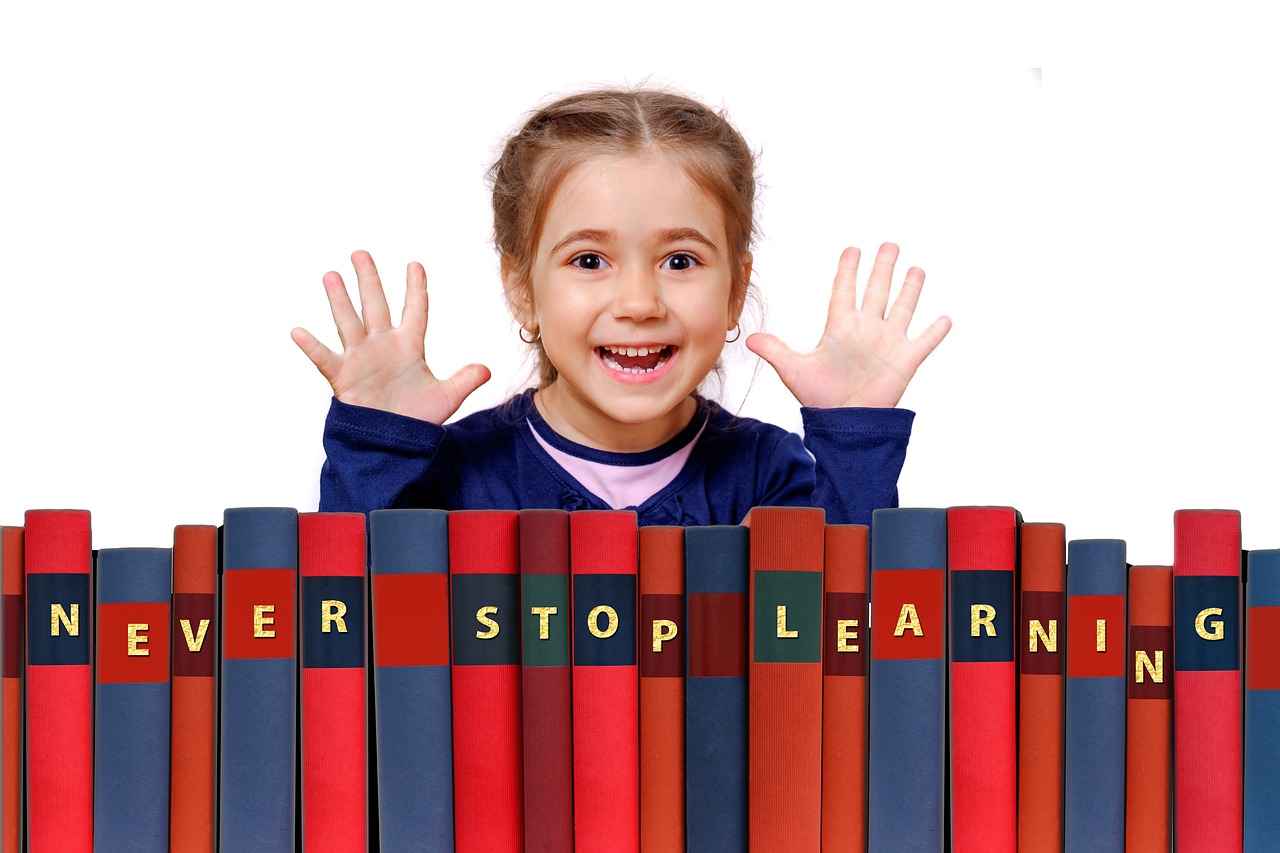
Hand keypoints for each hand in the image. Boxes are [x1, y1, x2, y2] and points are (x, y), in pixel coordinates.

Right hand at [291, 250, 490, 423]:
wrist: (394, 444)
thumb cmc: (417, 419)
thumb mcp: (447, 398)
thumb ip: (466, 380)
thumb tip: (487, 370)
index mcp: (409, 346)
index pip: (414, 310)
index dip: (416, 289)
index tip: (415, 265)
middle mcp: (382, 346)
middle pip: (376, 306)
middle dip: (369, 280)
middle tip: (360, 254)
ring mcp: (361, 359)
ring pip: (349, 322)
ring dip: (340, 300)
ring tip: (331, 275)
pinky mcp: (343, 377)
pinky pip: (325, 358)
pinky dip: (311, 346)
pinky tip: (298, 331)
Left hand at [745, 243, 950, 408]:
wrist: (844, 422)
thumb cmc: (819, 397)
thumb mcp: (794, 370)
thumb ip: (776, 351)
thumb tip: (748, 339)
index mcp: (840, 328)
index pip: (844, 291)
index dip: (848, 271)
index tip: (852, 250)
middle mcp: (866, 331)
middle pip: (876, 291)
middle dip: (883, 268)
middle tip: (890, 245)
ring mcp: (887, 344)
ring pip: (901, 309)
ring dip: (910, 290)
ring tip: (917, 270)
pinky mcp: (905, 360)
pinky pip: (924, 342)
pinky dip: (936, 331)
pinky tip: (945, 317)